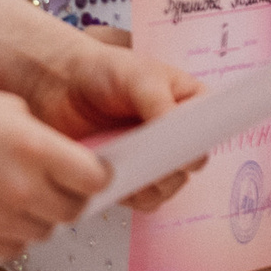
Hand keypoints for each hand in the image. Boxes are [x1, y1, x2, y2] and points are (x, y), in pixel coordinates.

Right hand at [0, 81, 108, 260]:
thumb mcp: (9, 107)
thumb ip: (45, 138)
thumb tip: (73, 163)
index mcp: (33, 147)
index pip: (94, 178)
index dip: (98, 174)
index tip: (93, 170)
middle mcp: (20, 188)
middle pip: (75, 209)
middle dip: (73, 195)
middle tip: (59, 181)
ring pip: (47, 231)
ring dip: (42, 215)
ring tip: (22, 191)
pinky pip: (14, 247)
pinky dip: (14, 232)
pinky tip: (0, 208)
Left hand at [20, 29, 206, 210]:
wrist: (58, 85)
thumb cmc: (102, 70)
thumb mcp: (137, 74)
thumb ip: (160, 102)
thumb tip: (182, 137)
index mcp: (188, 103)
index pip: (212, 127)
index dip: (202, 139)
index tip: (185, 147)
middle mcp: (176, 135)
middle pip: (190, 165)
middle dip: (171, 166)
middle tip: (147, 158)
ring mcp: (153, 159)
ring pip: (168, 187)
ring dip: (150, 184)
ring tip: (125, 166)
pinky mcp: (130, 179)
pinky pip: (142, 200)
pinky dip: (129, 194)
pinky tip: (112, 177)